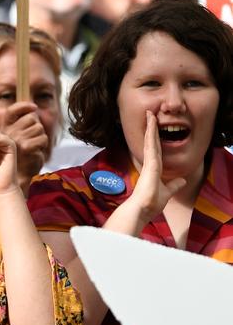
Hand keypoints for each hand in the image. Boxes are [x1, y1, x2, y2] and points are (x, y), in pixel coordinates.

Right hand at [1, 101, 47, 181]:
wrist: (12, 179)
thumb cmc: (13, 159)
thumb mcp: (10, 139)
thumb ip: (16, 124)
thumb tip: (32, 109)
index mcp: (1, 128)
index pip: (14, 110)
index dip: (25, 106)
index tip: (33, 107)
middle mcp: (6, 131)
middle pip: (31, 118)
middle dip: (36, 126)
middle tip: (32, 137)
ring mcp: (15, 138)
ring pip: (38, 127)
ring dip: (39, 136)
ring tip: (32, 145)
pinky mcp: (25, 147)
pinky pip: (42, 138)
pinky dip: (43, 144)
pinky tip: (36, 150)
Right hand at [126, 111, 186, 225]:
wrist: (142, 210)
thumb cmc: (151, 204)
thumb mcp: (167, 192)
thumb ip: (174, 185)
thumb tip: (182, 180)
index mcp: (154, 169)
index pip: (155, 150)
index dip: (154, 138)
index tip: (153, 127)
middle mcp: (151, 164)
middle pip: (152, 142)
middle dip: (151, 128)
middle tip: (150, 114)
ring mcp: (150, 163)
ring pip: (151, 141)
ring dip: (151, 127)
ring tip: (150, 114)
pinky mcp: (150, 165)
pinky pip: (152, 145)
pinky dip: (151, 134)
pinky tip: (152, 124)